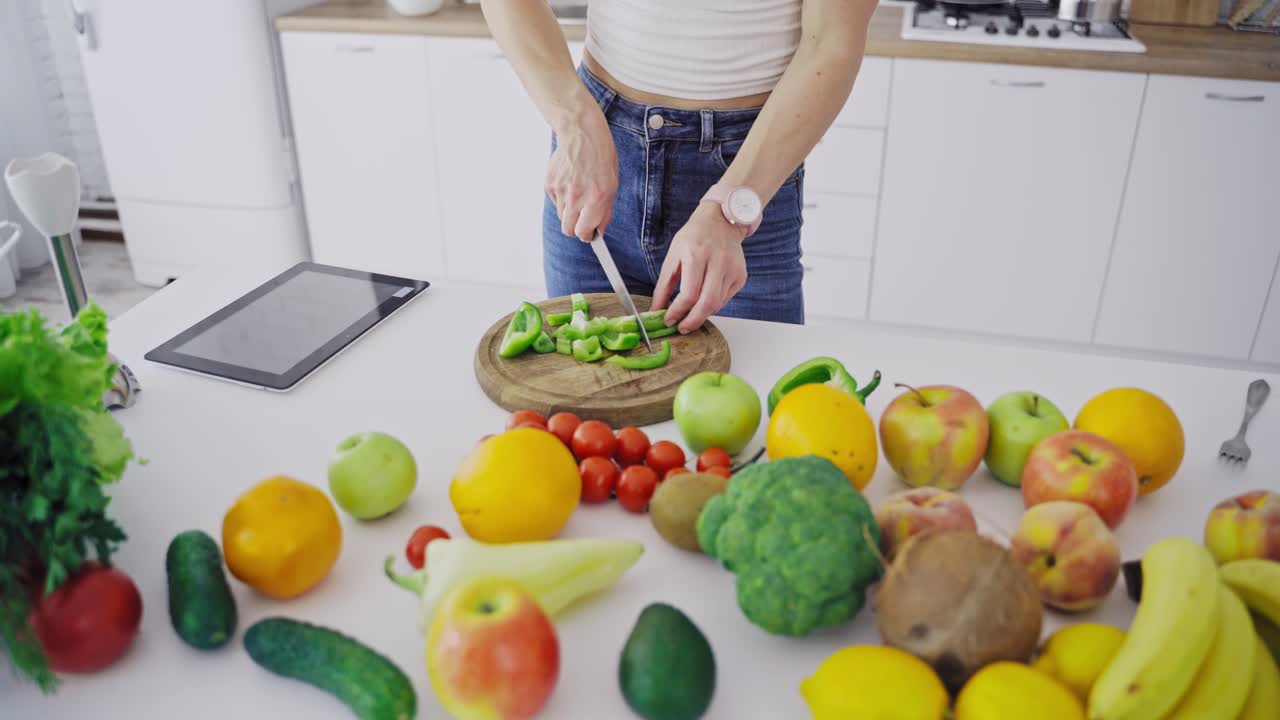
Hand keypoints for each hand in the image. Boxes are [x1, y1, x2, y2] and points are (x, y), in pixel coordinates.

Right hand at [546, 110, 617, 240]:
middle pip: (568, 230)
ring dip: (569, 211)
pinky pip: (555, 201)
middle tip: (582, 219)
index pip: (583, 232)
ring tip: (578, 193)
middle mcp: (576, 196)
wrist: (582, 134)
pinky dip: (562, 197)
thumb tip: (598, 231)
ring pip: (561, 216)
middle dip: (575, 228)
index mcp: (596, 198)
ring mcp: (561, 190)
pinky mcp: (549, 183)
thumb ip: (605, 211)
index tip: (588, 232)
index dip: (586, 235)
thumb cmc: (601, 159)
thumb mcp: (613, 185)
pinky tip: (570, 182)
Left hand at [651, 202, 748, 332]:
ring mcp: (733, 269)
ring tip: (689, 315)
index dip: (678, 312)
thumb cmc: (694, 237)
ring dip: (701, 314)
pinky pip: (725, 299)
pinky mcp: (740, 276)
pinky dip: (712, 305)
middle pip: (707, 303)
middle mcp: (718, 262)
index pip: (689, 294)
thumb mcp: (673, 257)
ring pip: (717, 304)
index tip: (668, 320)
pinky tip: (703, 300)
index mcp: (696, 254)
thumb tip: (655, 310)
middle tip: (681, 328)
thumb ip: (663, 286)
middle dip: (692, 321)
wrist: (721, 221)